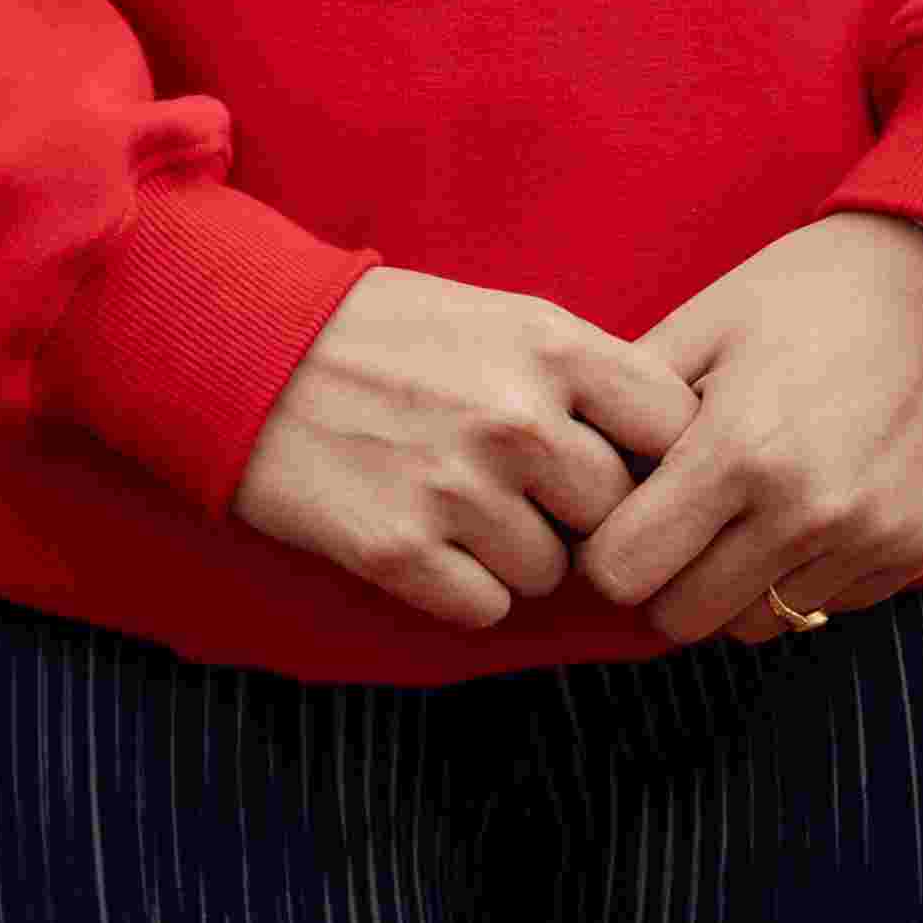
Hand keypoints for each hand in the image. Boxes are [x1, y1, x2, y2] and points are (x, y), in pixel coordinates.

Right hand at [228, 258, 702, 634]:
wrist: (247, 346)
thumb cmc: (386, 332)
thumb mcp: (497, 316)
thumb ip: (583, 377)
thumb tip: (672, 456)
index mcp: (549, 343)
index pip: (674, 427)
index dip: (657, 453)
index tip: (626, 459)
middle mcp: (515, 417)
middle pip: (617, 512)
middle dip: (579, 510)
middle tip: (523, 483)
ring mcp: (458, 489)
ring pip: (553, 571)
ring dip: (517, 551)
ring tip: (457, 498)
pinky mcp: (402, 553)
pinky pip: (488, 606)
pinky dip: (462, 583)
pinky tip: (423, 532)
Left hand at [562, 210, 922, 651]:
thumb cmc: (810, 290)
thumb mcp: (706, 319)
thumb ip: (633, 401)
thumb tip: (583, 466)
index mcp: (738, 450)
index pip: (625, 572)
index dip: (605, 550)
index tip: (617, 517)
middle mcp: (806, 512)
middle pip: (684, 619)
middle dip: (661, 580)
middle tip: (670, 526)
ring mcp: (870, 540)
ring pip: (758, 624)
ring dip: (733, 586)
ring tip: (738, 516)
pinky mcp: (918, 551)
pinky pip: (829, 605)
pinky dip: (802, 576)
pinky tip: (804, 512)